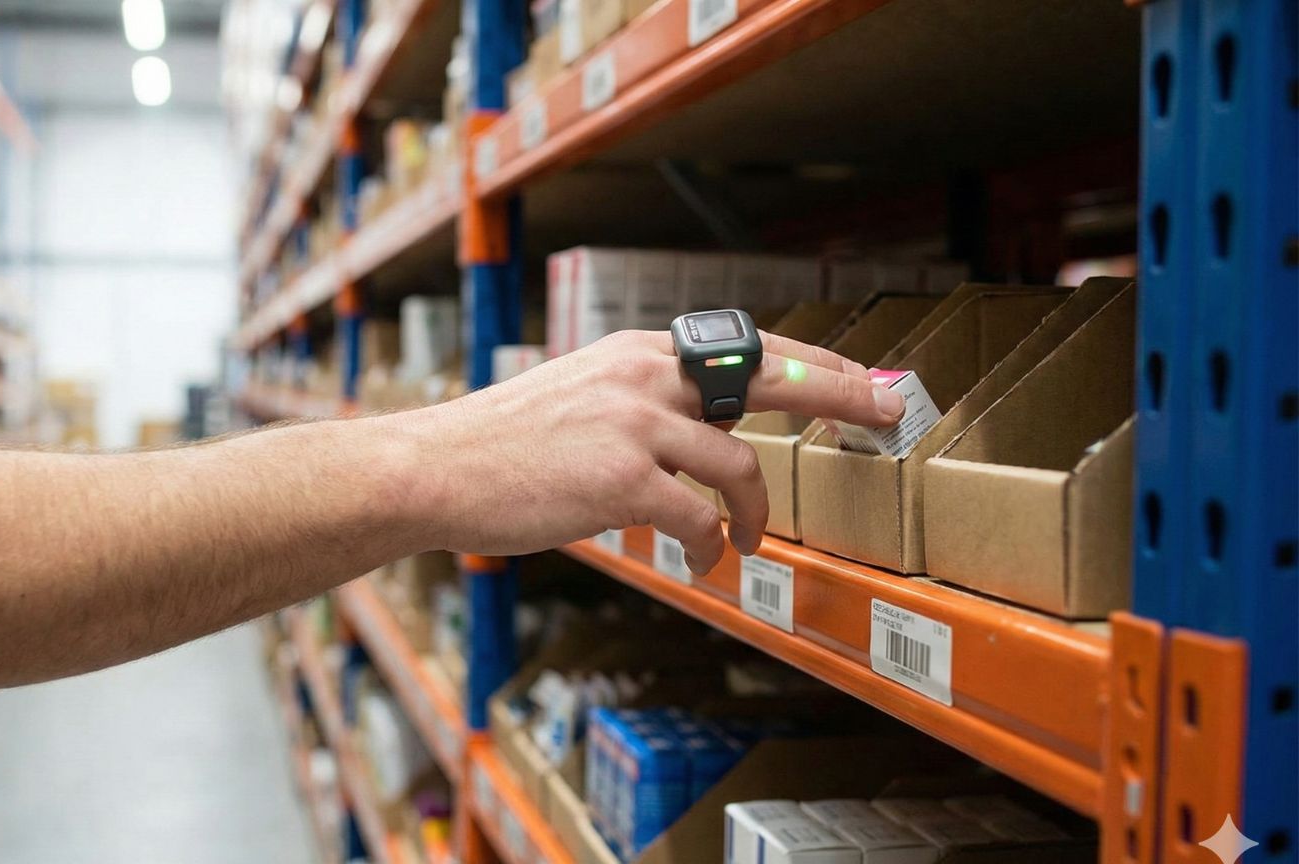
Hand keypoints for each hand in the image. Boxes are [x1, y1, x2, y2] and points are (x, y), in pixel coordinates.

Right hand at [405, 329, 904, 570]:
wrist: (436, 467)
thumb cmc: (502, 442)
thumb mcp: (580, 392)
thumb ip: (645, 402)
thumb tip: (704, 431)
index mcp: (638, 354)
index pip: (749, 347)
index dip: (817, 364)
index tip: (865, 378)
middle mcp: (645, 377)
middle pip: (769, 381)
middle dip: (842, 395)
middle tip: (891, 411)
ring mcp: (636, 426)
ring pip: (740, 467)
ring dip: (756, 514)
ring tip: (750, 541)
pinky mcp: (622, 481)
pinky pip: (699, 520)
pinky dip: (712, 547)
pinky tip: (702, 561)